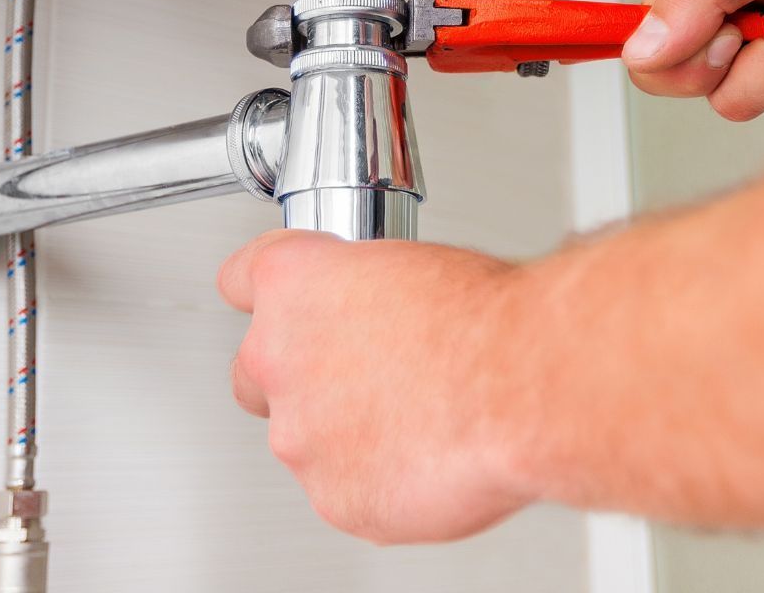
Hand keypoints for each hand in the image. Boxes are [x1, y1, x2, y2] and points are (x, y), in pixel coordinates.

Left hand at [217, 230, 533, 543]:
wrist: (522, 385)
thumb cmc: (485, 320)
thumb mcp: (416, 265)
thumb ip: (367, 294)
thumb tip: (376, 312)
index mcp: (292, 283)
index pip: (241, 280)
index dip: (273, 296)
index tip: (289, 306)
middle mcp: (277, 358)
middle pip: (254, 372)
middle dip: (297, 377)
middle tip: (361, 376)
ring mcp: (300, 436)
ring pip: (303, 439)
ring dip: (345, 432)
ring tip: (419, 419)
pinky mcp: (335, 497)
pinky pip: (345, 490)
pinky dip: (379, 480)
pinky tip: (428, 456)